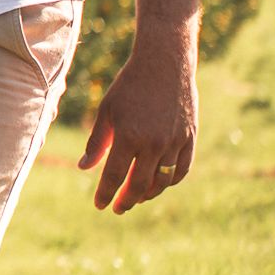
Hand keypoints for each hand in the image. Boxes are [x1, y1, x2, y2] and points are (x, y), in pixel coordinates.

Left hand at [79, 29, 197, 213]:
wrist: (165, 65)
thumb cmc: (129, 86)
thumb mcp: (107, 111)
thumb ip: (97, 142)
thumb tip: (84, 168)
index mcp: (128, 136)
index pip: (114, 176)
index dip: (106, 194)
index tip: (100, 205)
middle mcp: (154, 144)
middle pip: (139, 185)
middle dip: (126, 200)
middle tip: (118, 208)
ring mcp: (175, 143)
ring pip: (163, 181)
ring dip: (148, 194)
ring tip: (136, 198)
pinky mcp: (190, 139)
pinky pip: (182, 170)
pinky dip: (170, 181)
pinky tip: (159, 184)